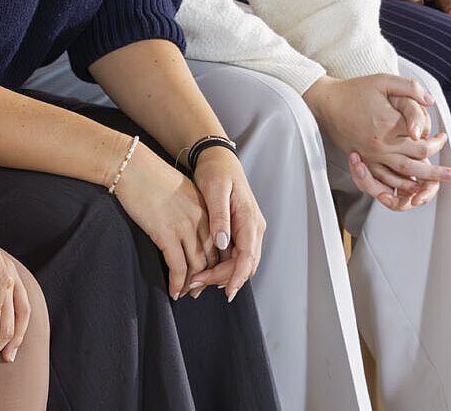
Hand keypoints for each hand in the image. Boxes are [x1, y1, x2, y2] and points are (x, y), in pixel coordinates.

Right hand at [110, 138, 215, 298]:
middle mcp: (201, 220)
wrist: (133, 167)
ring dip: (193, 285)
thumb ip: (194, 211)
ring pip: (197, 266)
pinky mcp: (166, 234)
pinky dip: (177, 283)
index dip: (219, 263)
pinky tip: (173, 291)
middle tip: (200, 290)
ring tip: (187, 294)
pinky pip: (177, 267)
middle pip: (213, 258)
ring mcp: (185, 228)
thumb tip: (192, 231)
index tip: (212, 274)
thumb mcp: (183, 192)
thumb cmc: (152, 178)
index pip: (221, 244)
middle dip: (208, 278)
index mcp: (207, 209)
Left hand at [183, 147, 264, 300]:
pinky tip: (204, 272)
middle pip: (245, 265)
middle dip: (223, 279)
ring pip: (241, 264)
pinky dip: (222, 268)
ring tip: (196, 282)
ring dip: (222, 276)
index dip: (237, 276)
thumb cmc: (216, 170)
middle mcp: (254, 227)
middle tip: (196, 284)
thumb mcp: (215, 190)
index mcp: (250, 218)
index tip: (226, 292)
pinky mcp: (241, 232)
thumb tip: (223, 244)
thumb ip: (220, 217)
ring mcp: (249, 230)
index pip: (248, 256)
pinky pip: (236, 256)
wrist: (218, 159)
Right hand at [303, 74, 450, 210]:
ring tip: (434, 186)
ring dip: (419, 182)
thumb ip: (410, 88)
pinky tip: (407, 187)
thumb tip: (430, 101)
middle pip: (414, 163)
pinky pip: (382, 179)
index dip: (436, 142)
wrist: (327, 103)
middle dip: (434, 171)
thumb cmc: (356, 90)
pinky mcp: (363, 161)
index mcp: (387, 124)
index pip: (420, 140)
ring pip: (400, 175)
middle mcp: (379, 143)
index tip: (443, 137)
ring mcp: (370, 155)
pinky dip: (396, 186)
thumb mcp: (383, 80)